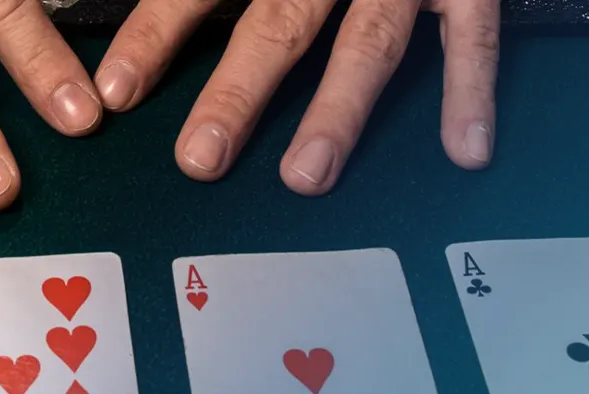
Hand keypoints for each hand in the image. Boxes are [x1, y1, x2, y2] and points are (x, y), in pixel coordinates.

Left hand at [95, 0, 498, 194]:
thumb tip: (135, 38)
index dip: (156, 34)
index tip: (117, 91)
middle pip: (279, 22)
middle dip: (239, 91)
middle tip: (201, 158)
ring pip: (369, 40)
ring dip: (337, 110)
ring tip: (304, 176)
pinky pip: (471, 35)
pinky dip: (471, 91)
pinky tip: (465, 150)